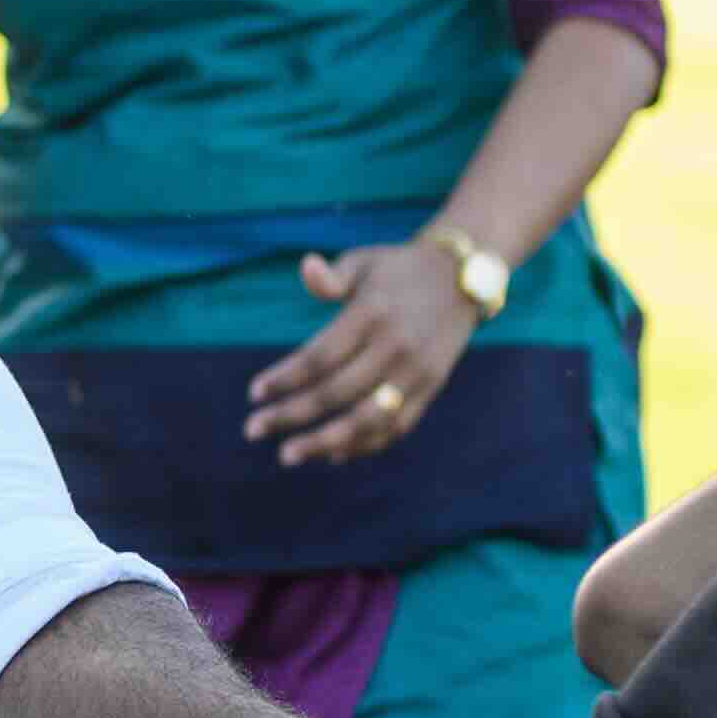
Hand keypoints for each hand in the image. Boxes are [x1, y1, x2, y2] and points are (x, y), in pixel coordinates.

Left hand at [249, 239, 482, 465]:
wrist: (463, 279)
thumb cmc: (397, 270)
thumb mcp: (364, 262)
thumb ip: (332, 276)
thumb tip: (306, 269)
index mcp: (372, 313)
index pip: (319, 357)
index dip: (284, 379)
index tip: (254, 394)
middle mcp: (396, 346)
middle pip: (336, 393)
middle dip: (291, 415)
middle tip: (253, 430)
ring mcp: (416, 372)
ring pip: (366, 420)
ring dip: (324, 442)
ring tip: (288, 455)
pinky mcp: (431, 388)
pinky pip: (396, 427)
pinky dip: (364, 445)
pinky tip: (332, 455)